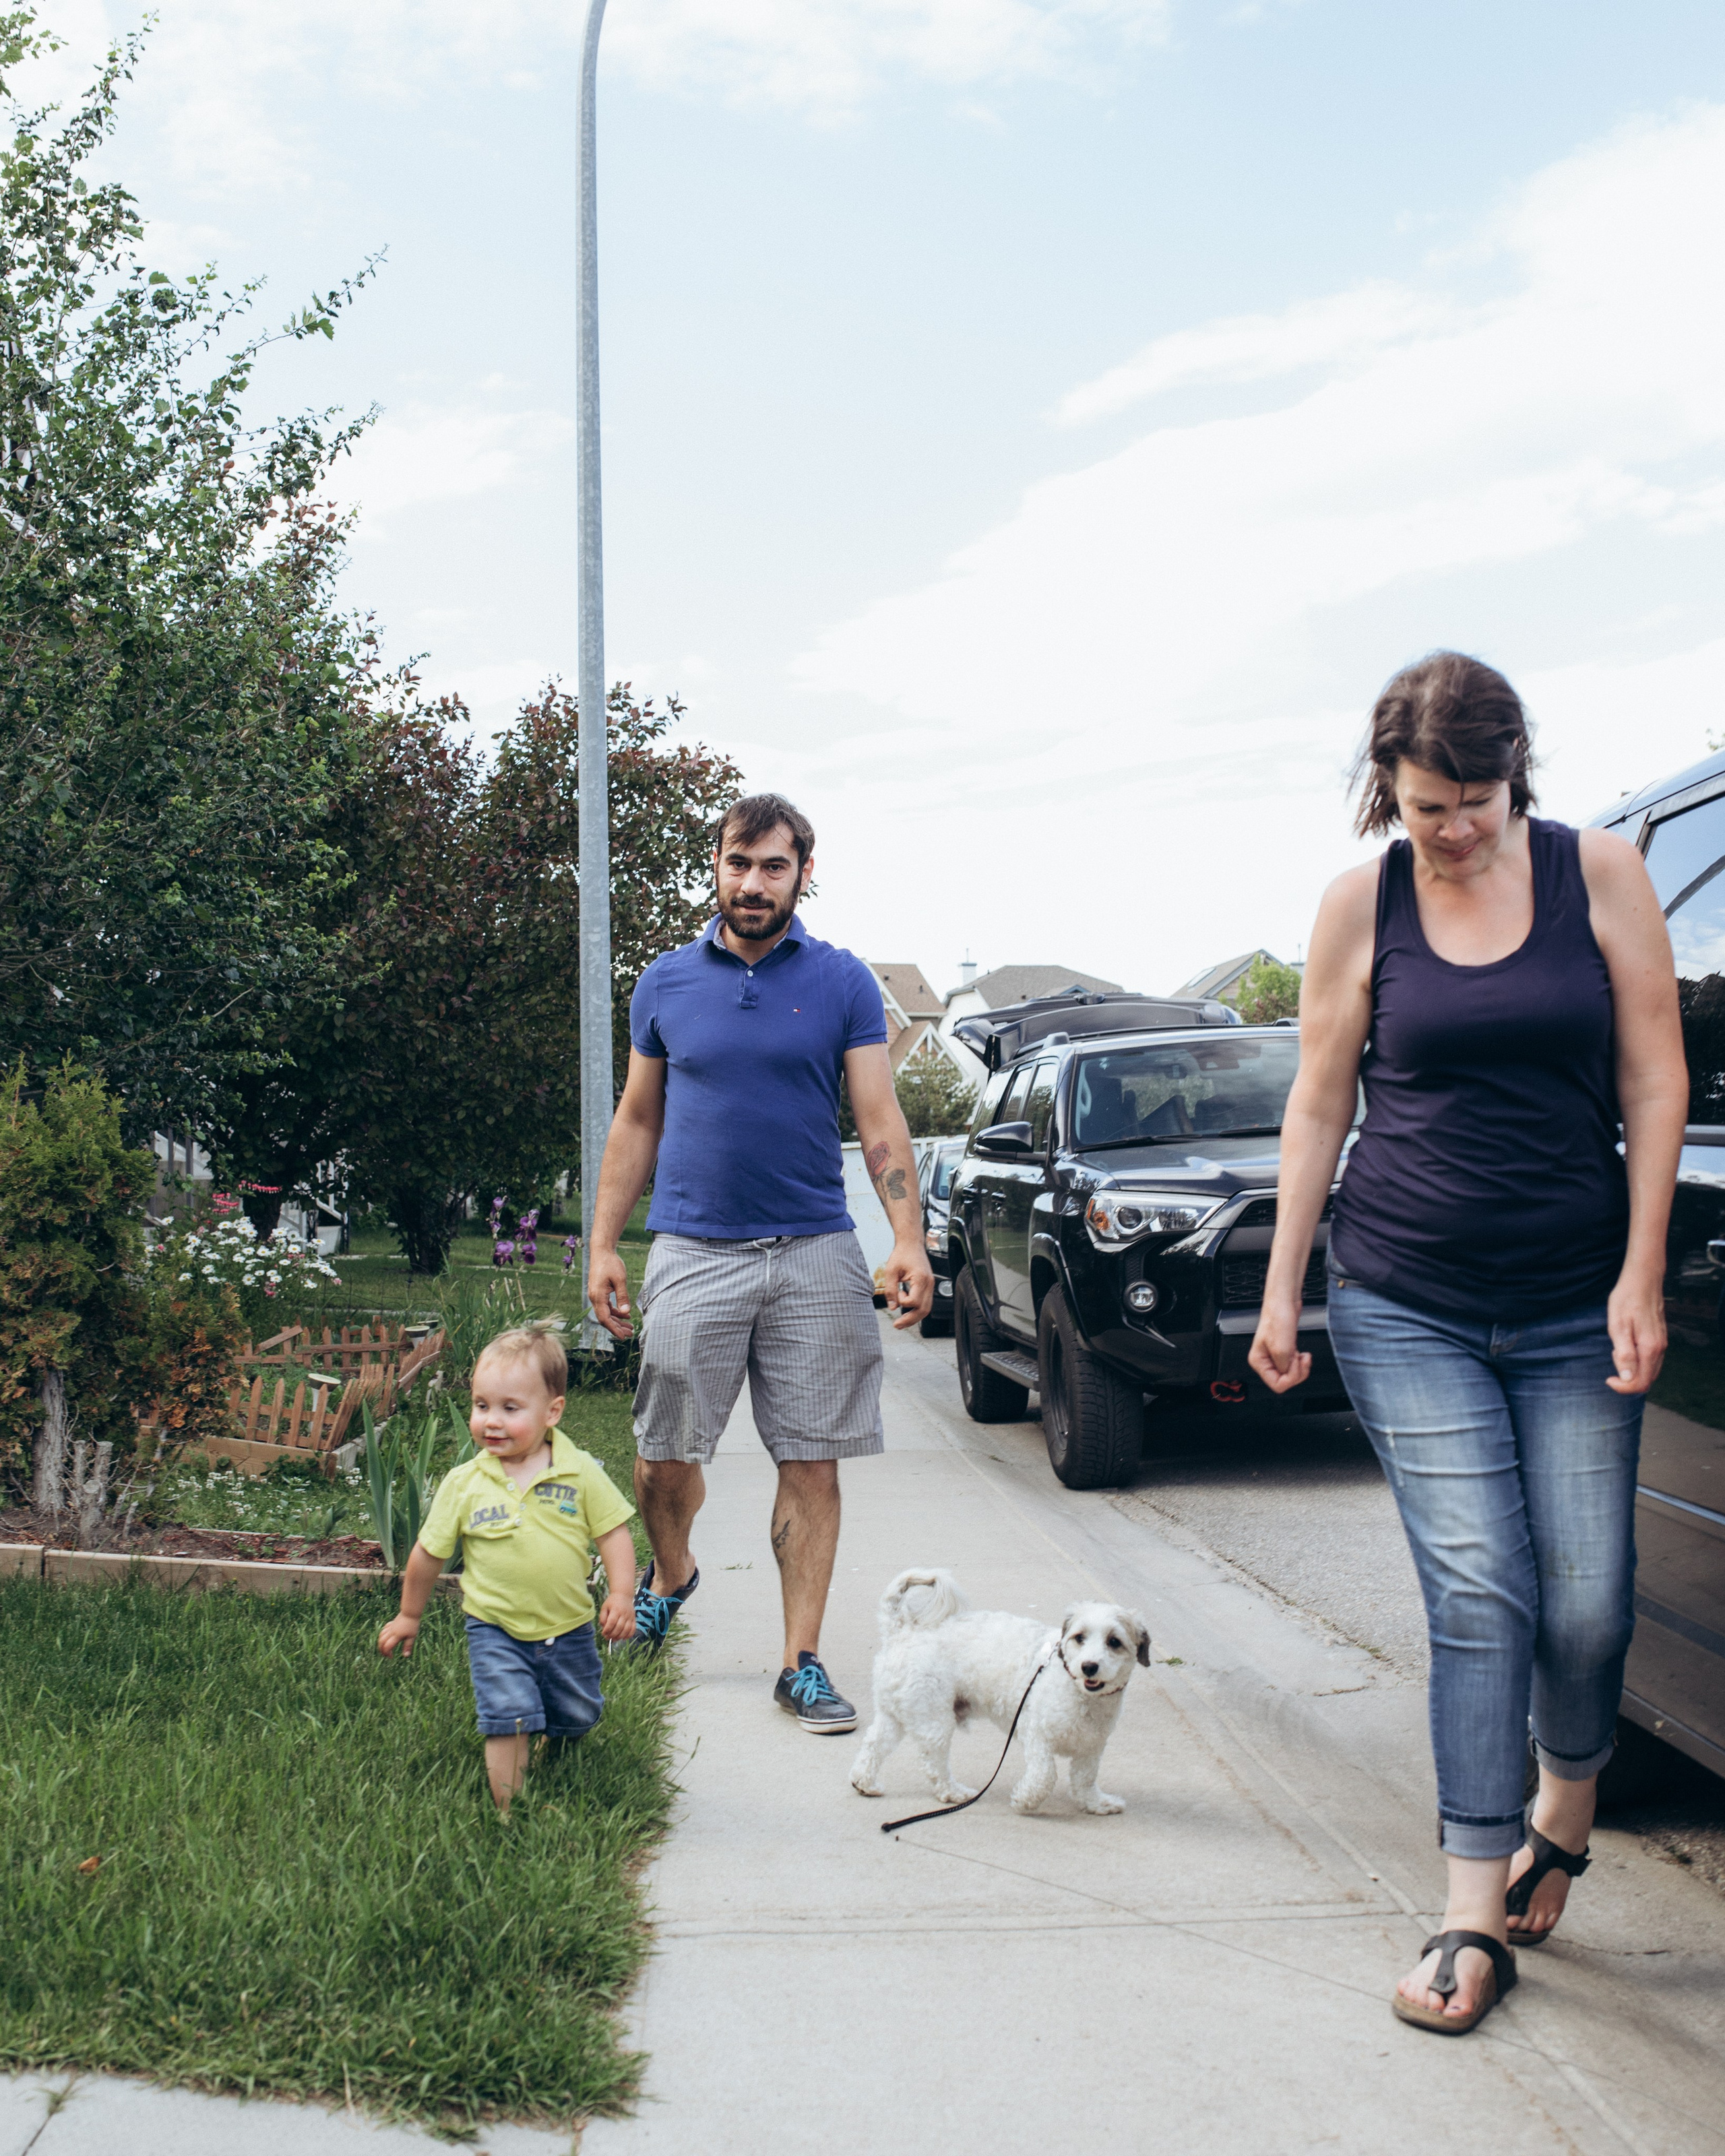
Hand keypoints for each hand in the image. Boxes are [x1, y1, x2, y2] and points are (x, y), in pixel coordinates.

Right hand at [378, 1613, 419, 1657]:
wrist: (411, 1612)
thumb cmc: (413, 1624)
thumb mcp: (412, 1636)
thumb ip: (408, 1646)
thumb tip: (406, 1656)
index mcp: (396, 1636)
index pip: (387, 1647)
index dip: (387, 1653)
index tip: (392, 1657)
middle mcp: (391, 1632)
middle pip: (381, 1642)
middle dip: (381, 1650)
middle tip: (386, 1654)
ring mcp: (390, 1627)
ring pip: (380, 1636)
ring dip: (380, 1643)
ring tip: (384, 1647)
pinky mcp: (391, 1623)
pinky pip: (384, 1629)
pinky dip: (383, 1634)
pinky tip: (387, 1636)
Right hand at [587, 1246, 633, 1339]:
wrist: (601, 1251)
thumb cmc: (610, 1263)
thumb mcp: (620, 1279)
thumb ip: (623, 1296)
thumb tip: (626, 1312)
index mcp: (597, 1296)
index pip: (604, 1319)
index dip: (614, 1329)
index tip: (623, 1336)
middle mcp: (594, 1298)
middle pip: (605, 1318)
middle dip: (617, 1327)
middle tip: (631, 1333)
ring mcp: (596, 1295)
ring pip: (606, 1313)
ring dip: (617, 1320)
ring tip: (630, 1326)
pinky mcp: (599, 1292)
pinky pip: (606, 1306)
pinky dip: (615, 1312)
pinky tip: (625, 1314)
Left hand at [598, 1591, 636, 1642]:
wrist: (624, 1594)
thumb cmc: (612, 1602)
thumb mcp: (604, 1607)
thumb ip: (602, 1618)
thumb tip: (604, 1627)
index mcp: (616, 1609)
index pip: (612, 1622)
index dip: (607, 1630)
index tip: (603, 1633)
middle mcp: (624, 1613)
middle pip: (619, 1627)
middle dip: (612, 1635)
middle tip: (607, 1637)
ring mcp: (630, 1616)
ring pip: (626, 1630)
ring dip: (620, 1637)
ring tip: (614, 1639)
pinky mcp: (634, 1619)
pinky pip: (633, 1629)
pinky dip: (629, 1635)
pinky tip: (623, 1637)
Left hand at [883, 1238, 934, 1328]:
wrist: (911, 1243)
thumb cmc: (902, 1254)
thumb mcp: (891, 1271)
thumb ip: (891, 1290)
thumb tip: (892, 1307)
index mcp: (921, 1279)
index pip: (914, 1301)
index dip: (902, 1301)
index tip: (897, 1292)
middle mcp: (929, 1283)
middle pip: (924, 1310)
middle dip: (910, 1320)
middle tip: (897, 1325)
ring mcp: (931, 1285)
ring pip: (926, 1308)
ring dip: (914, 1317)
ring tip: (901, 1323)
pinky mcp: (928, 1285)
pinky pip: (925, 1302)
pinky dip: (916, 1309)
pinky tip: (907, 1312)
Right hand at [1247, 1294, 1310, 1393]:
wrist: (1284, 1302)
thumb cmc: (1278, 1317)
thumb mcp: (1282, 1348)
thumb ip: (1284, 1367)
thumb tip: (1288, 1375)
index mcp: (1258, 1362)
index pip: (1277, 1385)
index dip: (1290, 1377)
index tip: (1294, 1362)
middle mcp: (1265, 1361)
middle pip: (1285, 1381)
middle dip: (1297, 1372)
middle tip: (1299, 1358)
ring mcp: (1275, 1357)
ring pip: (1291, 1375)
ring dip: (1300, 1367)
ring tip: (1302, 1355)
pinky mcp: (1284, 1352)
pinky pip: (1294, 1366)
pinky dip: (1301, 1362)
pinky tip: (1302, 1353)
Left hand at [1606, 1267, 1666, 1393]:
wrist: (1643, 1279)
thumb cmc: (1626, 1299)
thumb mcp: (1618, 1326)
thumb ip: (1624, 1354)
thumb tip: (1628, 1378)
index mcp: (1649, 1348)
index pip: (1641, 1382)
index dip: (1623, 1387)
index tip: (1609, 1379)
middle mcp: (1660, 1349)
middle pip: (1648, 1379)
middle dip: (1628, 1380)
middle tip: (1613, 1361)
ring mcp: (1662, 1343)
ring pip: (1650, 1370)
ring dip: (1633, 1370)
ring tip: (1618, 1351)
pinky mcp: (1660, 1338)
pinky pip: (1651, 1360)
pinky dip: (1639, 1362)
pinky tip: (1626, 1346)